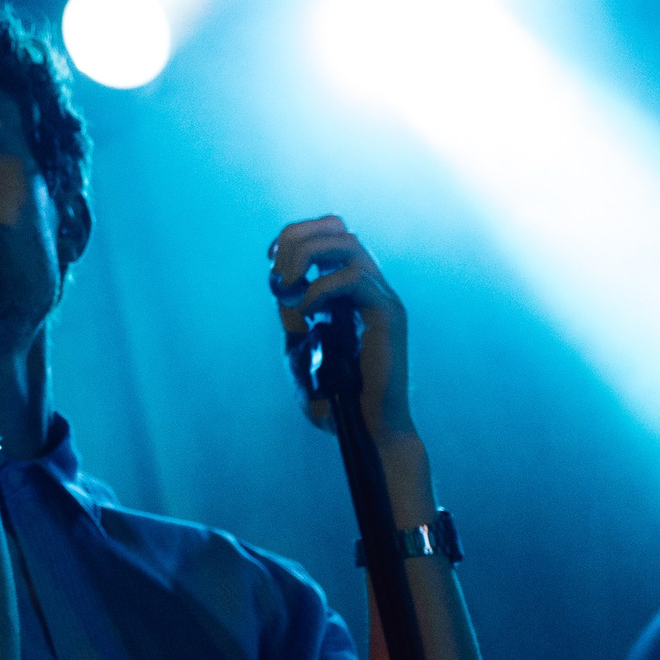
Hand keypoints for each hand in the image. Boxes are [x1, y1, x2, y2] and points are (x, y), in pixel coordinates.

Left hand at [268, 216, 413, 446]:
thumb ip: (292, 322)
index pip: (329, 236)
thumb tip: (282, 290)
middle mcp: (369, 288)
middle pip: (338, 228)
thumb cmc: (336, 400)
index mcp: (350, 293)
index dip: (296, 236)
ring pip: (348, 243)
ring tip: (287, 289)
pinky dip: (319, 288)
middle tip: (276, 275)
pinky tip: (305, 312)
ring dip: (306, 257)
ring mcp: (382, 298)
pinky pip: (354, 278)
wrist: (367, 431)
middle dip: (297, 240)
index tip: (270, 260)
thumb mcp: (301, 354)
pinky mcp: (389, 314)